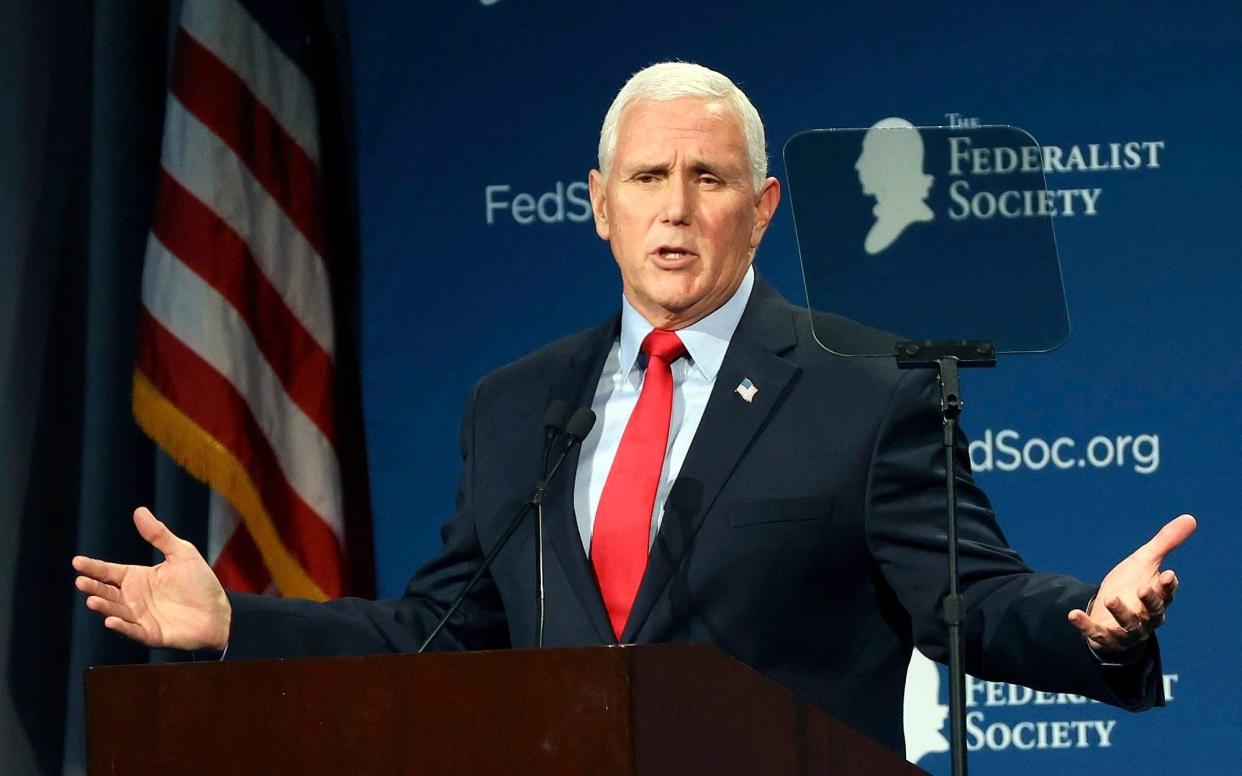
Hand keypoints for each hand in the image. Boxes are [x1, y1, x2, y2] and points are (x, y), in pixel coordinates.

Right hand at [73, 507, 230, 650]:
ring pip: (115, 611)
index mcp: (137, 578)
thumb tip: (139, 511)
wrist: (219, 611)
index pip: (109, 572)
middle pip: (107, 592)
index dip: (93, 567)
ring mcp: (140, 617)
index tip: (77, 562)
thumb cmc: (199, 582)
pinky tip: (111, 621)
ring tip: (92, 600)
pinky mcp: (150, 634)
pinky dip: (122, 627)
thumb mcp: (181, 553)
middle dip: (93, 587)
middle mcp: (133, 598)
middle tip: (81, 581)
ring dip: (104, 607)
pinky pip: (133, 631)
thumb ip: (159, 535)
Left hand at [1068, 514, 1195, 655]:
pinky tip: (1073, 614)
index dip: (1167, 586)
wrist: (1108, 612)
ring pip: (1129, 626)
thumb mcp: (1144, 562)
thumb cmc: (1130, 585)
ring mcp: (1126, 630)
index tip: (1168, 574)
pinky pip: (1097, 634)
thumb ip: (1165, 543)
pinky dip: (1085, 626)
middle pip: (1153, 613)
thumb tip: (1190, 518)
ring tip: (1110, 598)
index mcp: (1157, 599)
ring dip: (1121, 613)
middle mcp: (1146, 618)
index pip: (1167, 594)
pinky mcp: (1105, 637)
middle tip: (1143, 589)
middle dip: (1149, 602)